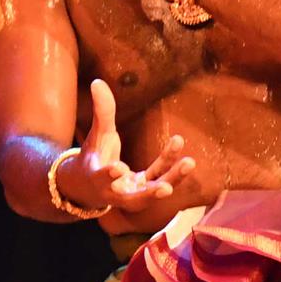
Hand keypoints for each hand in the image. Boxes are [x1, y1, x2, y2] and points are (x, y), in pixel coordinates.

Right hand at [57, 79, 195, 215]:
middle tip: (167, 189)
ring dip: (171, 179)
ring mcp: (131, 195)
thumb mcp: (97, 135)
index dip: (109, 175)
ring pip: (152, 192)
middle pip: (134, 198)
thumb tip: (98, 82)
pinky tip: (179, 146)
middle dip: (150, 194)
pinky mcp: (144, 192)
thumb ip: (101, 112)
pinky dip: (170, 165)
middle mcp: (115, 193)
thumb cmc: (94, 157)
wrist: (91, 185)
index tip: (118, 169)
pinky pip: (159, 177)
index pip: (102, 178)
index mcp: (97, 180)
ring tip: (189, 163)